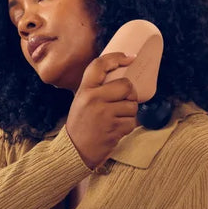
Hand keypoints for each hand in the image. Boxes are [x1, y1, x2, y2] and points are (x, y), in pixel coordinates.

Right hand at [66, 53, 138, 168]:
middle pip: (126, 85)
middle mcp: (93, 99)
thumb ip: (96, 89)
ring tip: (115, 119)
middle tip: (124, 101)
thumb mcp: (81, 101)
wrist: (75, 151)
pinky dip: (127, 126)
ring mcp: (104, 114)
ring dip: (129, 112)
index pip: (99, 65)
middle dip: (130, 94)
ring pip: (132, 105)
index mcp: (84, 90)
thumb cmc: (80, 125)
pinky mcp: (114, 128)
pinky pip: (132, 121)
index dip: (117, 58)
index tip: (130, 57)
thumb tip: (120, 75)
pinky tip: (115, 129)